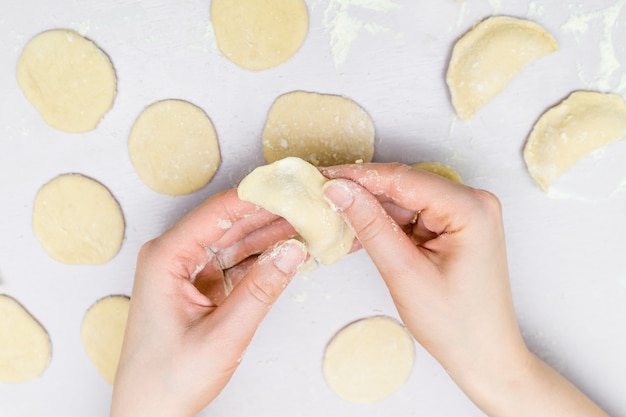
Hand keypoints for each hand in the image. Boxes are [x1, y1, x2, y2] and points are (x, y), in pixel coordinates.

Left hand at [110, 189, 306, 416]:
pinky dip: (263, 259)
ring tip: (308, 223)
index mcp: (166, 257)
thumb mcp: (222, 336)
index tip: (292, 186)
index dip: (259, 196)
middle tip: (309, 204)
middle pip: (230, 223)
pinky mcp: (201, 286)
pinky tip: (289, 251)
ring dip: (271, 235)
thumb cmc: (168, 379)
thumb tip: (292, 252)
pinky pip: (237, 263)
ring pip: (237, 242)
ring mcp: (188, 271)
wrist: (150, 412)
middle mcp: (174, 256)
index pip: (219, 213)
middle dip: (271, 213)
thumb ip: (260, 291)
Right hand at [321, 163, 607, 416]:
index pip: (402, 179)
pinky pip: (411, 215)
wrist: (485, 355)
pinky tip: (358, 234)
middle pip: (403, 186)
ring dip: (370, 211)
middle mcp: (472, 202)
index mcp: (470, 208)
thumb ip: (371, 226)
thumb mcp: (405, 273)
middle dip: (361, 193)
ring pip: (403, 200)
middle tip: (320, 196)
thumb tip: (340, 190)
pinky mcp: (453, 227)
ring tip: (333, 219)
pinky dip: (385, 225)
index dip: (357, 176)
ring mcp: (464, 213)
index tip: (321, 177)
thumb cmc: (456, 324)